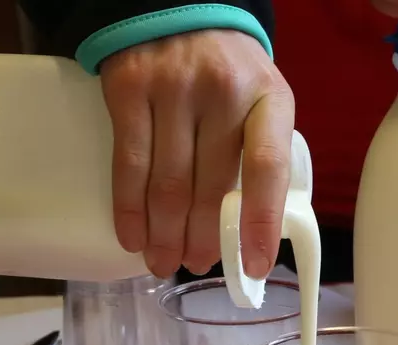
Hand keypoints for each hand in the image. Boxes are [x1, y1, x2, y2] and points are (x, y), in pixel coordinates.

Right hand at [100, 29, 293, 278]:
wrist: (177, 12)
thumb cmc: (227, 72)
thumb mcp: (261, 100)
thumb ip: (259, 152)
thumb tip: (245, 229)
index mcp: (268, 98)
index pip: (267, 167)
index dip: (259, 223)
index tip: (252, 266)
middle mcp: (222, 92)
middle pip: (210, 186)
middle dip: (201, 240)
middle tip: (195, 266)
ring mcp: (172, 89)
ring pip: (167, 184)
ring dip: (164, 235)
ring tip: (162, 262)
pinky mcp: (129, 91)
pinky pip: (128, 165)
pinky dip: (129, 210)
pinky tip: (132, 237)